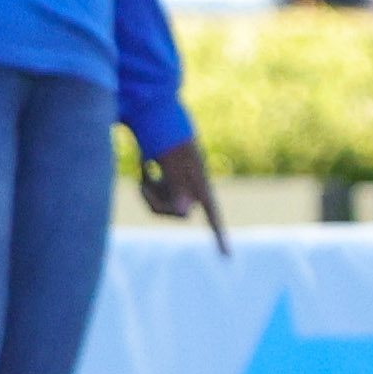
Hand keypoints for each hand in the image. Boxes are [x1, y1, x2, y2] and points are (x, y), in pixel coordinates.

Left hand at [141, 135, 224, 254]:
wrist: (159, 116)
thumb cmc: (169, 139)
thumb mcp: (173, 163)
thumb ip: (178, 188)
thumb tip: (183, 215)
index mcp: (201, 185)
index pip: (214, 215)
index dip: (220, 236)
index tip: (227, 257)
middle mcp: (193, 190)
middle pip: (175, 213)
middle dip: (156, 199)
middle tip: (145, 178)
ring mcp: (180, 187)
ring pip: (161, 206)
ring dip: (150, 190)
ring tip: (146, 167)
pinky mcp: (169, 183)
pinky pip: (155, 195)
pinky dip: (148, 183)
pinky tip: (146, 165)